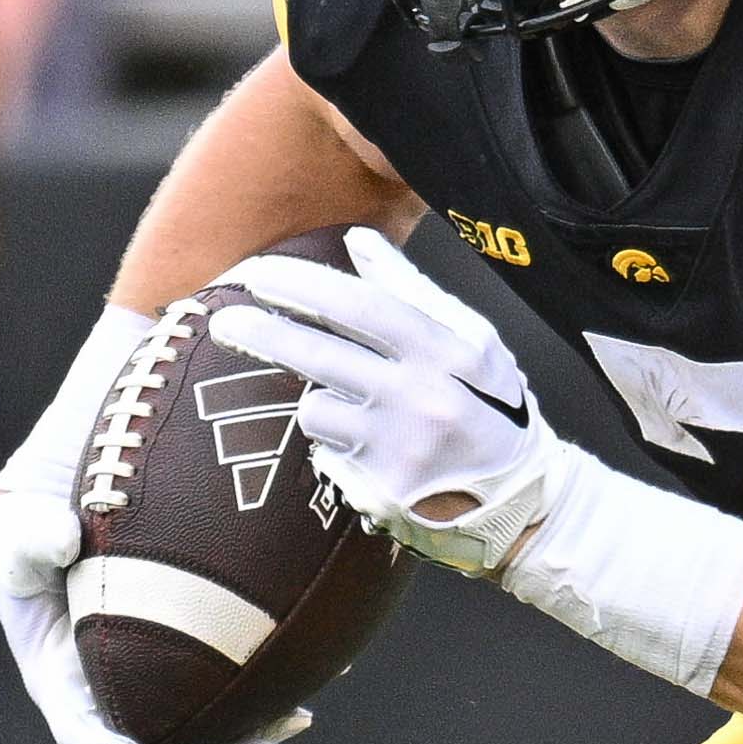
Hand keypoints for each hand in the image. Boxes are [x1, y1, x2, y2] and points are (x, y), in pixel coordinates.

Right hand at [0, 304, 306, 743]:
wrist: (138, 406)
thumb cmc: (74, 448)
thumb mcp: (30, 483)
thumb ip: (23, 524)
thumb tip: (60, 543)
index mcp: (54, 647)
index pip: (72, 708)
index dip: (96, 742)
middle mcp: (110, 652)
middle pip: (154, 721)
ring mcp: (166, 634)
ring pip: (206, 696)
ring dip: (248, 720)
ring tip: (298, 721)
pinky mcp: (211, 610)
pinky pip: (242, 650)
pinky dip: (271, 666)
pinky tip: (323, 667)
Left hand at [212, 228, 571, 573]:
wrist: (521, 502)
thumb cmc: (491, 408)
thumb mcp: (472, 341)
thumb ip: (411, 291)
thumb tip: (358, 241)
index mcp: (445, 352)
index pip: (361, 308)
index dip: (303, 288)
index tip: (260, 276)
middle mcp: (420, 399)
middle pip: (320, 358)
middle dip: (264, 335)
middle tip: (222, 322)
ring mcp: (398, 450)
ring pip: (316, 411)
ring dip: (322, 404)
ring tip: (364, 415)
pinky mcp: (379, 491)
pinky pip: (326, 456)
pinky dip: (337, 447)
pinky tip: (374, 452)